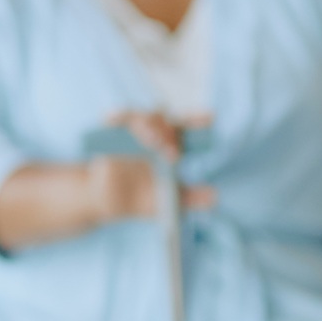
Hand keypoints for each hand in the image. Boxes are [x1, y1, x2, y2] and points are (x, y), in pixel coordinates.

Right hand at [90, 110, 214, 221]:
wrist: (106, 203)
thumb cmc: (139, 199)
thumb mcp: (166, 202)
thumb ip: (190, 199)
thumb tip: (214, 196)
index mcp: (169, 147)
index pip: (186, 130)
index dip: (197, 120)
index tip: (210, 118)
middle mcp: (152, 135)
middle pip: (166, 122)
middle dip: (171, 133)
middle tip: (173, 153)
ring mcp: (130, 133)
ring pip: (142, 117)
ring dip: (150, 126)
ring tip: (153, 142)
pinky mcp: (109, 133)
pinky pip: (115, 119)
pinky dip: (119, 117)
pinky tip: (121, 124)